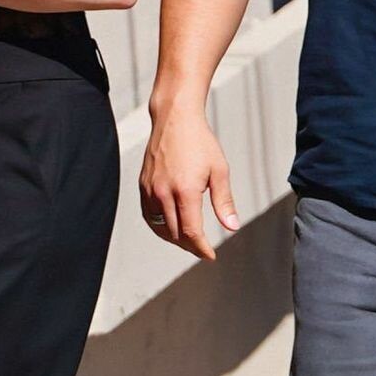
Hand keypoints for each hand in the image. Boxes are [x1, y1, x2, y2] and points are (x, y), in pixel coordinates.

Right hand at [139, 99, 238, 259]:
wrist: (174, 119)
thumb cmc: (200, 142)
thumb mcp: (219, 171)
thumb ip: (224, 202)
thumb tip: (232, 226)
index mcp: (185, 191)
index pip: (191, 232)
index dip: (202, 248)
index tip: (210, 255)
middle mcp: (164, 193)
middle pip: (175, 234)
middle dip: (190, 246)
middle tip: (203, 249)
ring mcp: (150, 190)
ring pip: (159, 228)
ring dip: (174, 239)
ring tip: (188, 242)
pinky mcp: (143, 186)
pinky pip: (149, 216)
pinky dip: (159, 227)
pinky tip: (170, 227)